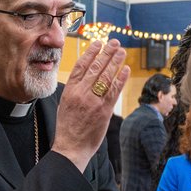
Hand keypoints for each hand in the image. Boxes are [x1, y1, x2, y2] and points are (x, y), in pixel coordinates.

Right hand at [52, 40, 128, 169]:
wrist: (70, 148)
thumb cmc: (67, 128)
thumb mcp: (65, 105)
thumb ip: (75, 90)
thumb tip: (85, 77)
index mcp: (70, 91)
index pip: (81, 66)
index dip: (91, 53)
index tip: (98, 43)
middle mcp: (81, 94)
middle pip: (95, 68)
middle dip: (106, 53)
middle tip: (114, 42)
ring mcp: (93, 102)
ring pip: (106, 76)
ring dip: (115, 61)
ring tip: (121, 51)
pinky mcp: (104, 111)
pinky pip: (114, 91)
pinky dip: (120, 79)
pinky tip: (125, 69)